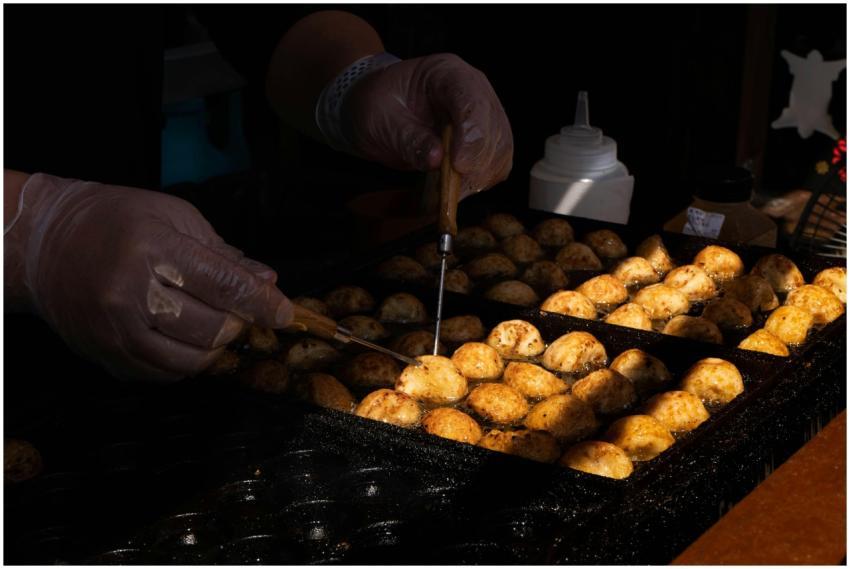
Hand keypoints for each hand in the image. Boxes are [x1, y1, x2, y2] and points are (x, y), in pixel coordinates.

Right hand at [6, 174, 292, 380]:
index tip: (286, 314)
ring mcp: (116, 332)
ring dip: (215, 346)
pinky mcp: (107, 357)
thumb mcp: (175, 218)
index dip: (262, 303)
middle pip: (212, 329)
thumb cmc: (118, 222)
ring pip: (192, 360)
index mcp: (154, 249)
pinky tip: (183, 338)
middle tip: (236, 310)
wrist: (46, 245)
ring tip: (210, 323)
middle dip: (237, 323)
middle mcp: (132, 293)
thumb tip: (267, 283)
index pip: (224, 284)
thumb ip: (223, 255)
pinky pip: (166, 375)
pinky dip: (187, 361)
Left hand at [344, 53, 513, 198]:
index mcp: (447, 73)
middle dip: (477, 162)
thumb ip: (409, 139)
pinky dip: (481, 180)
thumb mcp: (382, 120)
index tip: (458, 166)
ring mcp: (484, 114)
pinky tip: (459, 189)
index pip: (473, 102)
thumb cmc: (379, 105)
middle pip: (494, 128)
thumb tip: (437, 160)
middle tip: (452, 187)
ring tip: (452, 191)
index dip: (471, 136)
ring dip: (481, 175)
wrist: (379, 109)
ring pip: (501, 148)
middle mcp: (475, 90)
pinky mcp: (485, 139)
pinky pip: (497, 163)